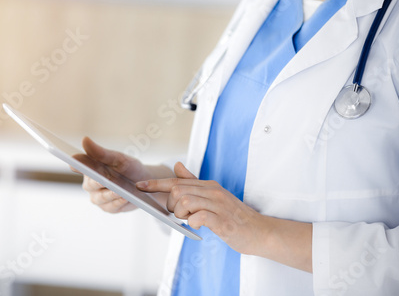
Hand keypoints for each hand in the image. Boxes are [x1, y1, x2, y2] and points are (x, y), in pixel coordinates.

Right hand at [72, 137, 153, 212]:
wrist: (145, 182)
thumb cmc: (128, 168)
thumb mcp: (117, 158)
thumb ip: (101, 153)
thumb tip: (85, 140)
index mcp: (90, 168)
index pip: (78, 166)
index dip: (74, 165)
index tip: (72, 163)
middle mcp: (91, 184)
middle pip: (90, 185)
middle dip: (97, 183)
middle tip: (102, 180)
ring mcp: (99, 197)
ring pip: (99, 198)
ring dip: (109, 195)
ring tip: (118, 191)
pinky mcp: (109, 207)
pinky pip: (110, 207)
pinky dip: (117, 202)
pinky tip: (124, 197)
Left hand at [136, 162, 265, 254]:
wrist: (259, 231)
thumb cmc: (234, 216)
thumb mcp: (214, 196)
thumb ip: (195, 182)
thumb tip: (178, 166)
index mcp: (208, 185)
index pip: (177, 180)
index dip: (156, 184)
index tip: (139, 186)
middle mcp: (213, 191)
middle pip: (177, 190)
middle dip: (171, 206)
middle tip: (181, 215)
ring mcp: (219, 205)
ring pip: (185, 202)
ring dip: (181, 215)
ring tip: (191, 220)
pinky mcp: (223, 220)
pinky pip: (199, 217)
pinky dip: (193, 223)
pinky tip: (198, 226)